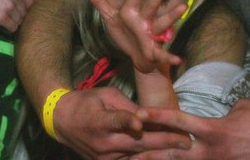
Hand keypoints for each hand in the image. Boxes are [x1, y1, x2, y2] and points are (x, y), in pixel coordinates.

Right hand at [0, 0, 33, 32]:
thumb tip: (22, 4)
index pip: (30, 2)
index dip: (23, 9)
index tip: (15, 12)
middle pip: (26, 13)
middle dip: (18, 17)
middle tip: (7, 18)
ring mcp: (10, 5)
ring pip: (20, 21)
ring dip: (12, 23)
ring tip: (2, 22)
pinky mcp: (2, 17)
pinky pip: (13, 28)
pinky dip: (8, 29)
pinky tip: (0, 26)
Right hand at [53, 87, 190, 158]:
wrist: (62, 122)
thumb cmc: (87, 102)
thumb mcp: (106, 95)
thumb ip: (128, 107)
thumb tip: (151, 115)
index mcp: (99, 120)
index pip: (116, 121)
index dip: (128, 121)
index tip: (140, 123)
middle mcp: (102, 143)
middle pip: (137, 143)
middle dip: (164, 142)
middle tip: (186, 141)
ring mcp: (104, 157)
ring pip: (137, 158)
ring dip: (160, 155)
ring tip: (182, 152)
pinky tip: (164, 158)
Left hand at [86, 0, 183, 73]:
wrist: (138, 58)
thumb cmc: (126, 34)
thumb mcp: (111, 18)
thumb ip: (100, 1)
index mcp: (132, 11)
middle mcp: (144, 20)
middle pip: (152, 4)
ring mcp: (151, 34)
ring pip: (162, 23)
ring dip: (172, 16)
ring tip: (183, 7)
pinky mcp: (155, 51)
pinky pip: (163, 54)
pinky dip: (170, 57)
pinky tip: (178, 60)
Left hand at [133, 99, 249, 158]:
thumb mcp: (242, 108)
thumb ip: (220, 113)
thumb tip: (213, 117)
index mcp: (214, 131)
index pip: (179, 121)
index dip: (157, 116)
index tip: (137, 113)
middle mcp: (212, 152)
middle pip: (172, 154)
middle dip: (148, 154)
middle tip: (127, 152)